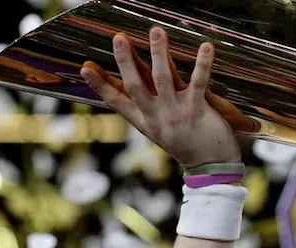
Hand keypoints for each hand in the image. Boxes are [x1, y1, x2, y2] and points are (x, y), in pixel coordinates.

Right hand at [80, 28, 240, 167]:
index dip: (100, 85)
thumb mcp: (157, 128)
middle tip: (118, 38)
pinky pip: (199, 82)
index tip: (84, 68)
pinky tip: (206, 47)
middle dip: (126, 61)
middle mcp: (156, 116)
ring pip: (163, 79)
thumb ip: (144, 105)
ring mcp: (176, 113)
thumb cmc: (185, 143)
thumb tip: (130, 83)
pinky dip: (203, 64)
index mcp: (144, 121)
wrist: (211, 166)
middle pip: (136, 86)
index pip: (117, 101)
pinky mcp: (198, 110)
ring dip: (159, 53)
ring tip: (156, 32)